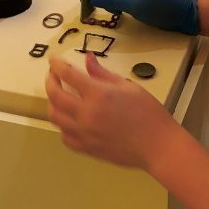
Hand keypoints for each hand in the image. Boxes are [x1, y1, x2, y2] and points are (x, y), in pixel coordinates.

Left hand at [45, 53, 178, 168]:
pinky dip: (62, 124)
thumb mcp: (128, 86)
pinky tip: (68, 118)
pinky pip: (64, 136)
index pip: (67, 75)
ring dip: (52, 102)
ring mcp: (84, 134)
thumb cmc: (148, 113)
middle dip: (50, 81)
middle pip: (55, 95)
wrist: (157, 146)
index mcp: (98, 95)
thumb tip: (88, 59)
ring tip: (59, 95)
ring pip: (55, 116)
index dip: (57, 64)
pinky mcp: (86, 149)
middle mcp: (86, 114)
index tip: (53, 59)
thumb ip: (103, 74)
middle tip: (53, 75)